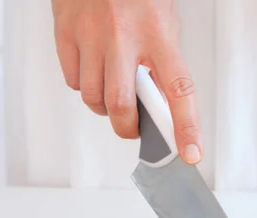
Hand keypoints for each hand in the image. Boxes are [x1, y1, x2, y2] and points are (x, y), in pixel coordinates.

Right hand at [51, 0, 202, 163]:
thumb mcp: (164, 24)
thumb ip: (164, 64)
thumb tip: (162, 107)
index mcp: (159, 33)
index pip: (179, 90)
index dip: (186, 127)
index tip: (191, 153)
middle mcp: (124, 36)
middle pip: (123, 106)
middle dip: (129, 128)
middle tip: (135, 129)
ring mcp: (91, 35)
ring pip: (94, 99)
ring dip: (106, 108)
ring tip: (114, 92)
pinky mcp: (66, 33)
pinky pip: (73, 81)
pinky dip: (84, 86)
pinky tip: (94, 70)